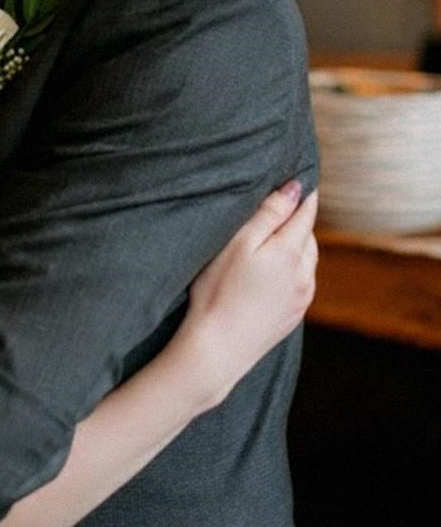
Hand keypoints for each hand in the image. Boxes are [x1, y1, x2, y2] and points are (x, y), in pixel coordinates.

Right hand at [182, 181, 317, 408]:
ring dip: (295, 248)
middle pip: (308, 237)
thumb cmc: (218, 291)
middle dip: (296, 222)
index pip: (306, 213)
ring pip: (307, 261)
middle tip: (277, 211)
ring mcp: (302, 298)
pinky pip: (300, 284)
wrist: (217, 348)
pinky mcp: (293, 316)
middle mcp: (305, 275)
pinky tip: (269, 276)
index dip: (303, 194)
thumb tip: (295, 189)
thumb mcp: (237, 243)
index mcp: (291, 252)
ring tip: (271, 243)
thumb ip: (269, 215)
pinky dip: (291, 272)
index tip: (299, 179)